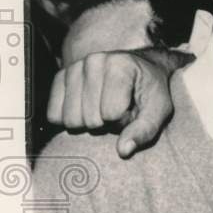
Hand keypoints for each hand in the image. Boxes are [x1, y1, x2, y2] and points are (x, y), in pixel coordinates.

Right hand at [47, 49, 177, 157]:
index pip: (111, 114)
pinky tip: (86, 108)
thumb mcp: (159, 111)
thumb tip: (123, 151)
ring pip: (70, 120)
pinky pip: (54, 115)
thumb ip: (144, 131)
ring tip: (103, 107)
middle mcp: (93, 62)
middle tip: (118, 110)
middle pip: (89, 119)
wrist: (139, 68)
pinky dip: (69, 119)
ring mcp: (73, 68)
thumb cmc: (150, 91)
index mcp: (119, 66)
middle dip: (106, 123)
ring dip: (88, 122)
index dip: (123, 120)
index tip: (131, 109)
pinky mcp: (60, 77)